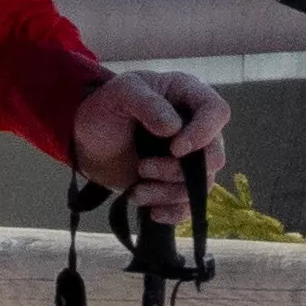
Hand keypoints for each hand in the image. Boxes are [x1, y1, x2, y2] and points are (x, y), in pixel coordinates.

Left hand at [72, 68, 232, 221]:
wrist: (89, 140)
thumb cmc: (107, 108)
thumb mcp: (121, 93)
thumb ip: (147, 103)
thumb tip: (173, 127)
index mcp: (188, 96)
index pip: (217, 112)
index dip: (203, 132)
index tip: (175, 148)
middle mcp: (196, 127)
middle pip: (213, 155)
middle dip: (177, 170)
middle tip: (142, 168)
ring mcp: (189, 158)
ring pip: (201, 185)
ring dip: (168, 193)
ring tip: (136, 191)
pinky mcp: (176, 184)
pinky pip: (190, 205)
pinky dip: (173, 212)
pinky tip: (151, 212)